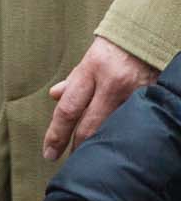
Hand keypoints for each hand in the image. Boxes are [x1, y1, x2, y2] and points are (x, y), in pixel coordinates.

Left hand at [46, 36, 158, 159]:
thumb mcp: (88, 60)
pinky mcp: (151, 100)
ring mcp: (134, 95)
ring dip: (100, 145)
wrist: (148, 36)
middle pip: (90, 126)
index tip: (49, 152)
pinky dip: (123, 137)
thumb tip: (54, 97)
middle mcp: (112, 85)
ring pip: (113, 129)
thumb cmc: (114, 48)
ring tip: (91, 159)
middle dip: (77, 147)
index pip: (68, 110)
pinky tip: (118, 147)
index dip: (56, 134)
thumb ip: (73, 81)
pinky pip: (134, 125)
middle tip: (69, 163)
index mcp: (90, 71)